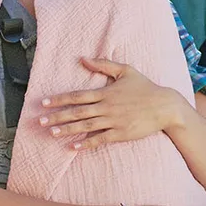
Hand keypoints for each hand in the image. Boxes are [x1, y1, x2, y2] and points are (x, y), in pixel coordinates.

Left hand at [40, 58, 183, 149]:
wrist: (165, 106)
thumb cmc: (145, 87)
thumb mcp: (126, 71)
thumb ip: (103, 65)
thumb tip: (82, 58)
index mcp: (106, 92)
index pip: (77, 96)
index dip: (60, 99)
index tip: (45, 103)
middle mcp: (106, 107)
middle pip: (77, 112)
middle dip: (57, 117)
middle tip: (40, 121)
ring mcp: (113, 121)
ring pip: (86, 126)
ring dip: (67, 130)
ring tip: (52, 133)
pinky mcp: (120, 133)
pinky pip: (100, 139)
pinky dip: (86, 143)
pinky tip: (74, 147)